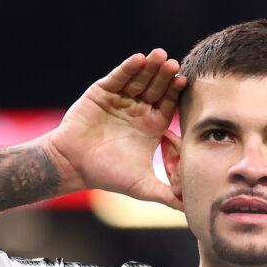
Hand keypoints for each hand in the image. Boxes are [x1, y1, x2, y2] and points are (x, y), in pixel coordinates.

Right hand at [49, 49, 186, 208]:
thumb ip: (168, 196)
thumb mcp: (143, 186)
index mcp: (152, 125)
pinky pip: (118, 77)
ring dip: (150, 67)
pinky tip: (139, 59)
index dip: (176, 93)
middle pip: (157, 87)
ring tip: (160, 55)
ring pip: (140, 79)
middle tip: (175, 64)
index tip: (185, 83)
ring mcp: (121, 99)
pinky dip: (128, 68)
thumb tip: (192, 211)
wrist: (73, 165)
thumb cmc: (107, 175)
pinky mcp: (103, 92)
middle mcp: (139, 109)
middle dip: (165, 76)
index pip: (169, 104)